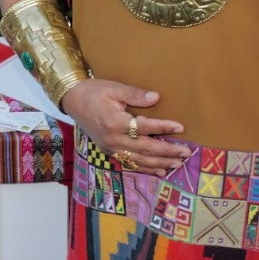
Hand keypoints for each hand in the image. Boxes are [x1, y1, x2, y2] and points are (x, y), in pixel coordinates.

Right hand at [60, 78, 187, 176]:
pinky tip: (159, 171)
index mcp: (114, 122)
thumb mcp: (114, 88)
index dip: (163, 127)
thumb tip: (156, 97)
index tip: (180, 127)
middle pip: (145, 148)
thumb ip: (135, 94)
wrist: (72, 100)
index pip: (144, 127)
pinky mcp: (108, 151)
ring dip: (160, 163)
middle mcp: (113, 139)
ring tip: (177, 164)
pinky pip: (130, 163)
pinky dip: (146, 168)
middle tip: (185, 152)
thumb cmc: (94, 91)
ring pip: (139, 160)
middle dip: (167, 151)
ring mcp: (110, 148)